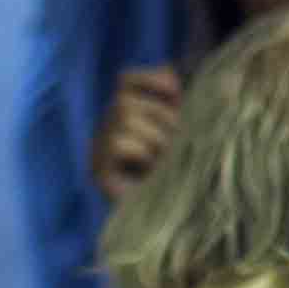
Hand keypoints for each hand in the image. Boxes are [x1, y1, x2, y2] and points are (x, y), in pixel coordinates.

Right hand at [92, 62, 183, 200]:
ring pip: (124, 116)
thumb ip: (186, 100)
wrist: (179, 216)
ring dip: (155, 136)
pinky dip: (141, 151)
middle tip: (176, 142)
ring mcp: (98, 151)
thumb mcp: (189, 128)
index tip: (176, 93)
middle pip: (125, 99)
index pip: (125, 80)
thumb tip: (190, 71)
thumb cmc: (185, 169)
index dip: (150, 80)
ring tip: (164, 159)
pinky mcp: (98, 172)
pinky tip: (149, 169)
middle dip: (160, 116)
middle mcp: (107, 128)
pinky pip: (118, 142)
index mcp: (127, 115)